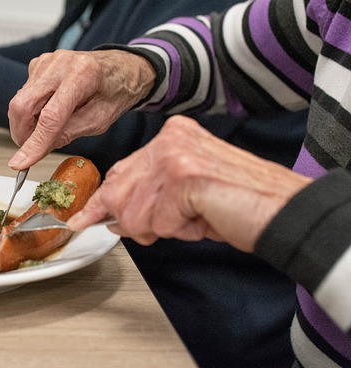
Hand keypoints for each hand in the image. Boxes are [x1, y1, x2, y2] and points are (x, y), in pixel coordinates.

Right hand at [7, 49, 154, 169]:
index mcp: (83, 75)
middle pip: (22, 104)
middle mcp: (61, 63)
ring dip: (28, 122)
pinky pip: (24, 94)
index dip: (34, 142)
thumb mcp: (98, 121)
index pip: (51, 116)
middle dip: (21, 133)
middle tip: (31, 149)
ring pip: (19, 101)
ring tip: (50, 125)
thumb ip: (68, 134)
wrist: (119, 66)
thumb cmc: (114, 92)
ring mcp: (46, 61)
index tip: (21, 163)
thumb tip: (36, 151)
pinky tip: (49, 110)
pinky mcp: (38, 64)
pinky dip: (31, 110)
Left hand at [67, 115, 311, 252]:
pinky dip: (181, 231)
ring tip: (196, 219)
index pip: (120, 171)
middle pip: (119, 192)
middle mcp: (170, 139)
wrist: (285, 210)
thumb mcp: (186, 192)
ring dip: (164, 229)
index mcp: (172, 136)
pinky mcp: (184, 177)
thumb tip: (113, 217)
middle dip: (132, 221)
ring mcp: (175, 155)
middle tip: (164, 225)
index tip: (81, 218)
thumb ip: (150, 194)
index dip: (101, 201)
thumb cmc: (240, 204)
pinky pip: (160, 222)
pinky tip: (204, 219)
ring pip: (135, 213)